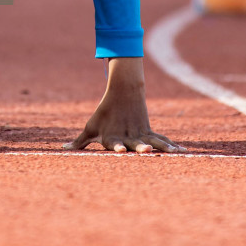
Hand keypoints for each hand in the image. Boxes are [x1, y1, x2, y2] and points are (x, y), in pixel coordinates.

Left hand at [68, 58, 182, 152]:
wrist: (123, 91)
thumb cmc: (104, 114)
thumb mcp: (90, 128)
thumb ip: (79, 142)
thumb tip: (63, 151)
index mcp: (112, 137)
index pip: (114, 143)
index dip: (117, 147)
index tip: (120, 151)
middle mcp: (127, 136)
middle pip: (136, 143)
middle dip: (141, 148)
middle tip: (147, 152)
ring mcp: (140, 133)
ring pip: (153, 141)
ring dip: (163, 147)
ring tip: (173, 153)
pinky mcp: (149, 131)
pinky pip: (162, 140)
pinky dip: (172, 146)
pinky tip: (182, 153)